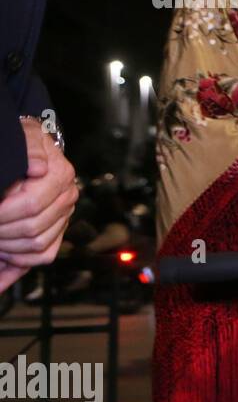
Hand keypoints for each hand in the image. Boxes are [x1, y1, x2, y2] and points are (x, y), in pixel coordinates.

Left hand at [0, 123, 77, 289]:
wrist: (29, 148)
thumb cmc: (21, 142)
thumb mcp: (24, 136)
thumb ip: (30, 148)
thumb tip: (37, 168)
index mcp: (61, 176)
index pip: (31, 205)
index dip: (3, 214)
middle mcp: (67, 198)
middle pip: (33, 230)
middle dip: (1, 233)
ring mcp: (63, 217)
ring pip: (37, 247)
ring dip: (7, 249)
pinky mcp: (55, 230)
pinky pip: (42, 256)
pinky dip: (18, 265)